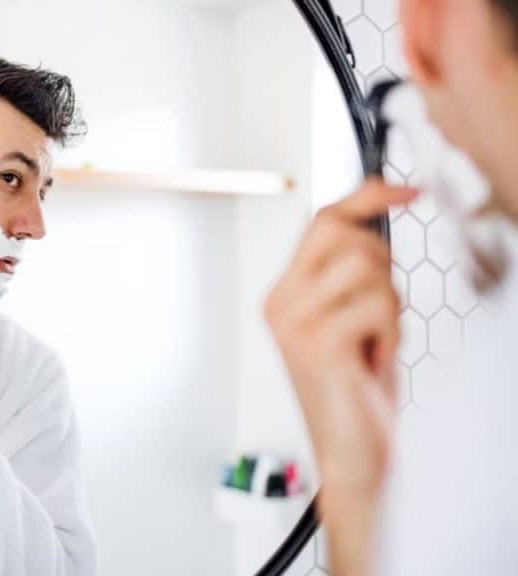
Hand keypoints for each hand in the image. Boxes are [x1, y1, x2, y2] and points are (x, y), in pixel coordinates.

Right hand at [265, 181, 417, 572]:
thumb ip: (354, 274)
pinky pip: (376, 305)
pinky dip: (391, 332)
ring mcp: (293, 323)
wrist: (351, 452)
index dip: (367, 196)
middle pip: (341, 232)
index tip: (406, 191)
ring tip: (376, 342)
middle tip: (380, 310)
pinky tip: (373, 359)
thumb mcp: (354, 320)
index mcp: (284, 294)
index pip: (321, 220)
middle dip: (382, 263)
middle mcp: (280, 304)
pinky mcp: (315, 344)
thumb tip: (380, 219)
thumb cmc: (355, 389)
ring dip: (390, 307)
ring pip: (366, 267)